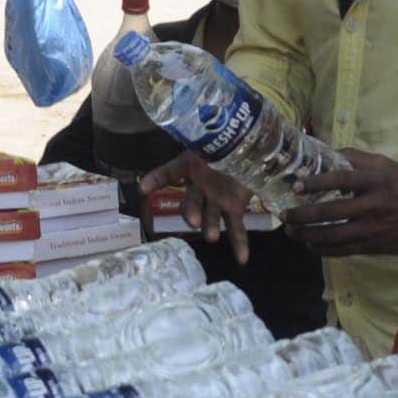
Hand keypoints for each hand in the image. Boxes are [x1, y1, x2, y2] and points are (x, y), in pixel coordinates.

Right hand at [142, 150, 254, 264]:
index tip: (144, 188)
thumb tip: (185, 145)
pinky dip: (240, 244)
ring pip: (211, 217)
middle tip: (192, 221)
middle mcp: (200, 187)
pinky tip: (242, 260)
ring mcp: (217, 200)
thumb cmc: (229, 143)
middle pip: (190, 202)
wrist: (254, 147)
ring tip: (212, 237)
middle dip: (190, 212)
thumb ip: (210, 138)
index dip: (156, 179)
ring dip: (210, 227)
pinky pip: (236, 228)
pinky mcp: (236, 208)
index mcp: (192, 168)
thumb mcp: (216, 139)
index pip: (169, 173)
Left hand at [281, 150, 397, 257]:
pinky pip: (342, 250)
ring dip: (306, 235)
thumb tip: (329, 152)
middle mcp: (373, 205)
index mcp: (376, 181)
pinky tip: (312, 245)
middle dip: (301, 216)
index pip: (340, 180)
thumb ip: (358, 159)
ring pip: (332, 236)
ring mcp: (373, 229)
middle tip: (284, 215)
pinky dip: (323, 249)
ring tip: (291, 232)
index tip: (296, 187)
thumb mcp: (388, 165)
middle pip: (329, 212)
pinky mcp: (374, 246)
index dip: (315, 183)